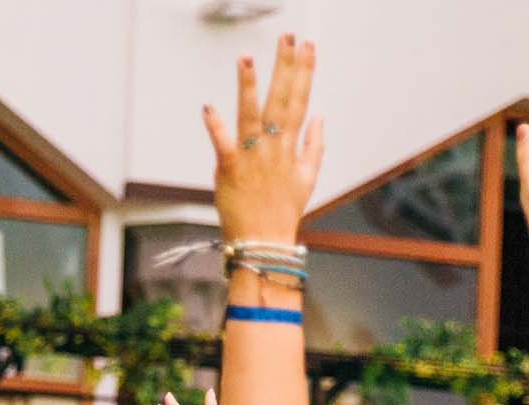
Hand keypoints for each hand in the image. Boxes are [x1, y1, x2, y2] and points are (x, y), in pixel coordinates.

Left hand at [200, 36, 323, 243]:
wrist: (264, 243)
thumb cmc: (283, 213)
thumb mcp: (308, 179)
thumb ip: (314, 146)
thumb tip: (320, 118)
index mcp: (290, 147)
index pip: (300, 100)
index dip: (304, 72)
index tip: (308, 46)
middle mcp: (273, 147)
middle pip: (281, 99)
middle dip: (285, 66)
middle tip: (288, 37)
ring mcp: (252, 157)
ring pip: (251, 115)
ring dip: (249, 85)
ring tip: (247, 57)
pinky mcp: (230, 170)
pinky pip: (222, 144)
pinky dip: (215, 126)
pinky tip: (208, 107)